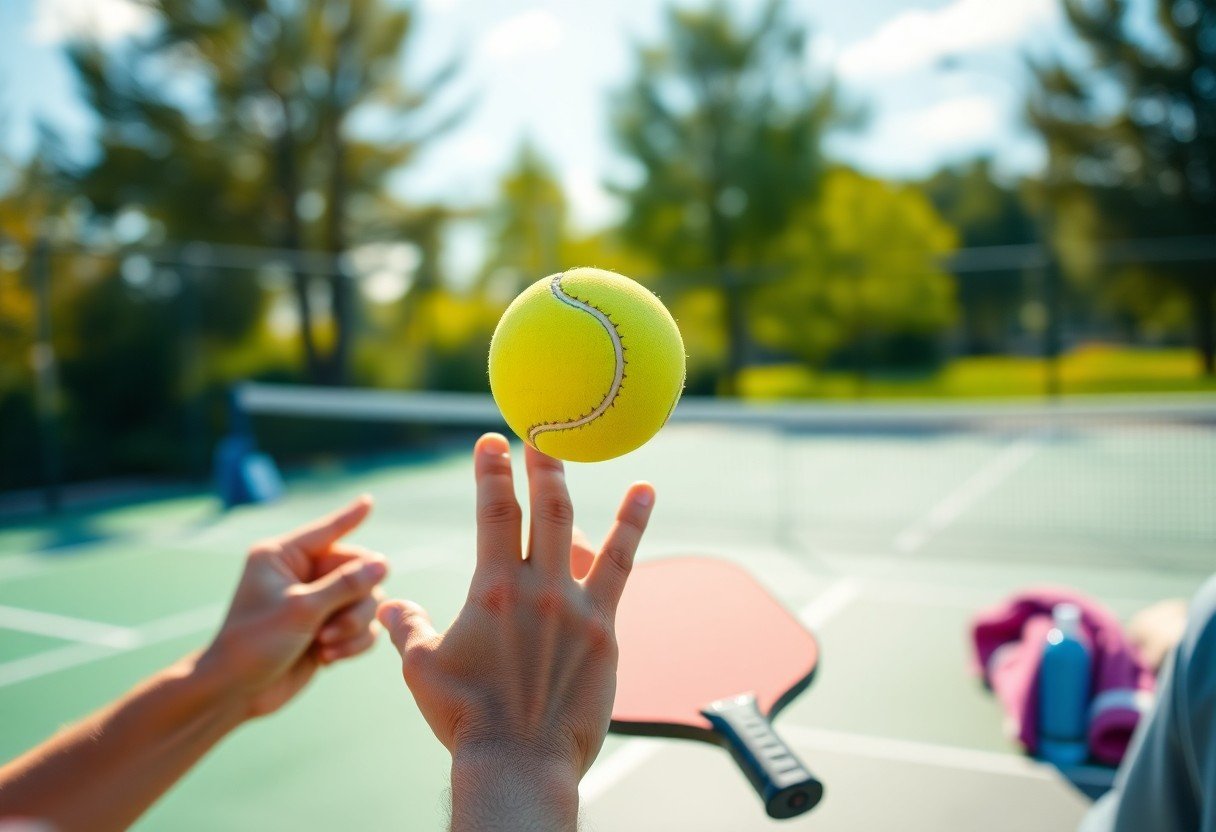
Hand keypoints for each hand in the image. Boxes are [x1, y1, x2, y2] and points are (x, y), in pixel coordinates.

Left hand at [203, 496, 388, 719]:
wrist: (236, 693)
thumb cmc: (254, 644)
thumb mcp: (301, 609)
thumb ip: (346, 584)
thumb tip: (383, 562)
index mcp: (283, 556)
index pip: (326, 531)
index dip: (350, 517)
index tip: (368, 500)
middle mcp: (301, 574)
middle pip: (358, 572)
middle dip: (353, 602)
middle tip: (333, 628)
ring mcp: (315, 602)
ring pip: (365, 601)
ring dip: (353, 626)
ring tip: (326, 646)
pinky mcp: (327, 629)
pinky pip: (363, 626)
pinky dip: (353, 643)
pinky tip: (329, 658)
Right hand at [378, 434, 654, 825]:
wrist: (519, 762)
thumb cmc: (465, 718)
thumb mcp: (421, 669)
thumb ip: (407, 628)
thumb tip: (388, 606)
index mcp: (492, 589)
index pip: (493, 512)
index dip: (491, 472)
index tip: (490, 442)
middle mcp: (538, 588)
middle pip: (545, 509)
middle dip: (540, 464)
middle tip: (539, 433)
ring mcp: (578, 607)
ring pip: (589, 532)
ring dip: (600, 496)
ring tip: (606, 460)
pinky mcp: (605, 630)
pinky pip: (622, 568)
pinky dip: (631, 530)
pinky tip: (643, 499)